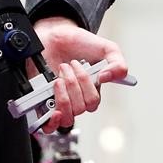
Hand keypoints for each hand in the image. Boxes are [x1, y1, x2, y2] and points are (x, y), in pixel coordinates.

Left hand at [29, 17, 126, 132]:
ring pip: (67, 115)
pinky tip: (53, 111)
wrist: (54, 36)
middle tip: (68, 66)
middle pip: (80, 108)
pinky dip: (52, 121)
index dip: (87, 86)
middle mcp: (78, 99)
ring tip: (58, 78)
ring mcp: (61, 102)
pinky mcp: (44, 104)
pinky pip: (49, 126)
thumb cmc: (79, 43)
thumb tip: (107, 78)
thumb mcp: (107, 48)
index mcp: (93, 90)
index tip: (83, 66)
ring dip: (63, 94)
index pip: (93, 102)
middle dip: (73, 84)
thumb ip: (118, 63)